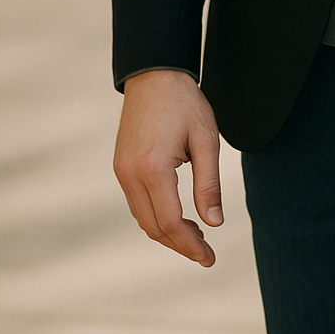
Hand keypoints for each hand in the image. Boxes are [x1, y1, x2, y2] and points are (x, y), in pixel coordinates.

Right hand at [113, 69, 222, 265]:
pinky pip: (136, 203)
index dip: (191, 245)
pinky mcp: (120, 166)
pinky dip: (155, 216)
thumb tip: (214, 224)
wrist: (154, 75)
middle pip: (153, 227)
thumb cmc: (185, 103)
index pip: (170, 222)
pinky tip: (176, 216)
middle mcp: (130, 174)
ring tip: (196, 236)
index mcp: (153, 167)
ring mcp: (121, 171)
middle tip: (206, 253)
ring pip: (142, 218)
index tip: (210, 258)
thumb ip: (209, 184)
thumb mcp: (206, 140)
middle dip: (180, 245)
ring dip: (167, 233)